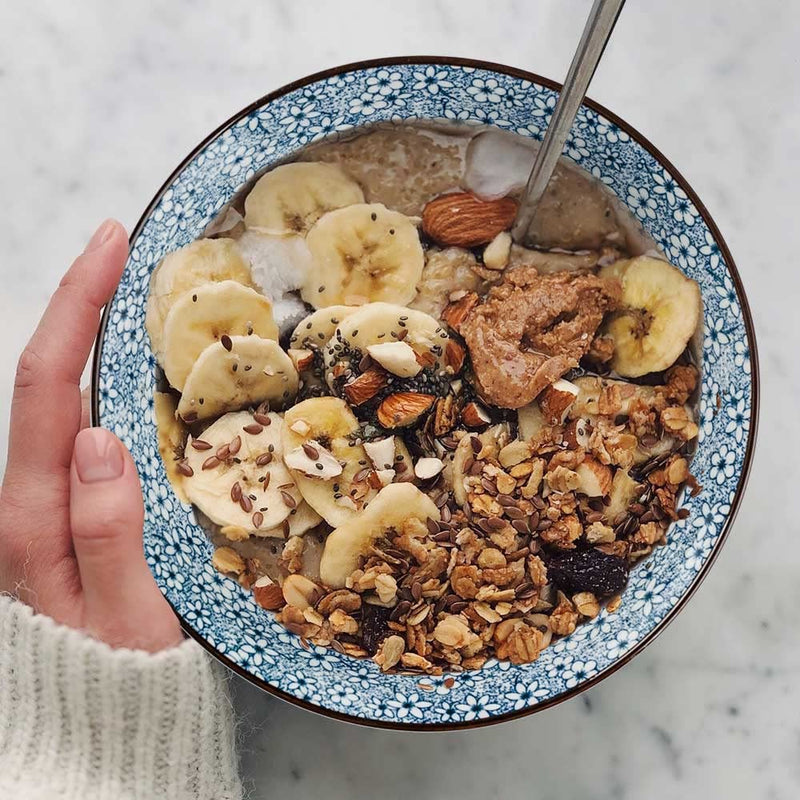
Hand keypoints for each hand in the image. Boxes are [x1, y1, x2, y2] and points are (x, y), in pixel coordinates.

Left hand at [0, 220, 181, 651]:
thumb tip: (100, 439)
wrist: (105, 726)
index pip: (46, 387)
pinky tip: (147, 375)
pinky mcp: (75, 511)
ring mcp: (51, 504)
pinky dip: (113, 387)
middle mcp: (31, 499)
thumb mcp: (129, 622)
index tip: (109, 244)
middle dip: (81, 303)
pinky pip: (90, 432)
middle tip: (127, 250)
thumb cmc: (122, 682)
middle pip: (48, 379)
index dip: (75, 307)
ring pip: (68, 403)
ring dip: (97, 339)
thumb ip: (108, 536)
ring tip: (143, 296)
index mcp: (35, 518)